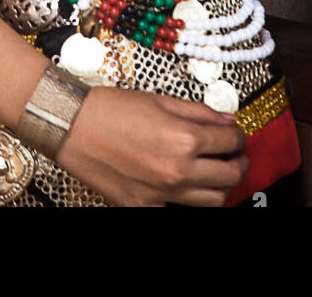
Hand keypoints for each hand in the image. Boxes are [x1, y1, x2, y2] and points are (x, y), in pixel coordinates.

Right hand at [55, 87, 248, 206]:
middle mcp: (177, 170)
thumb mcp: (160, 100)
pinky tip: (184, 184)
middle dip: (239, 162)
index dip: (239, 135)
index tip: (236, 133)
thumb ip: (198, 111)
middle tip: (235, 154)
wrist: (72, 126)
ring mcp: (162, 193)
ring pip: (213, 201)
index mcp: (184, 138)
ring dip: (221, 185)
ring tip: (216, 171)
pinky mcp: (143, 207)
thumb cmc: (110, 109)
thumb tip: (225, 117)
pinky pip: (178, 210)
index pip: (231, 141)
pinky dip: (188, 199)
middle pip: (230, 175)